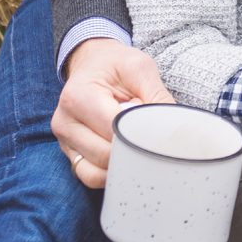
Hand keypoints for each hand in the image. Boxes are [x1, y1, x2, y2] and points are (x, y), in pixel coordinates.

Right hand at [51, 38, 174, 188]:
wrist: (92, 64)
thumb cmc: (115, 66)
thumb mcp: (139, 68)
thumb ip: (158, 97)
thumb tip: (176, 132)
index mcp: (78, 97)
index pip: (114, 131)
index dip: (141, 135)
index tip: (160, 131)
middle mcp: (64, 122)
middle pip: (106, 156)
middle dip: (134, 150)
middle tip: (150, 136)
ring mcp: (64, 141)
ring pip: (98, 173)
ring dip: (124, 163)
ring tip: (134, 141)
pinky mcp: (70, 154)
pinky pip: (91, 177)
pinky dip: (112, 173)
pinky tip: (126, 155)